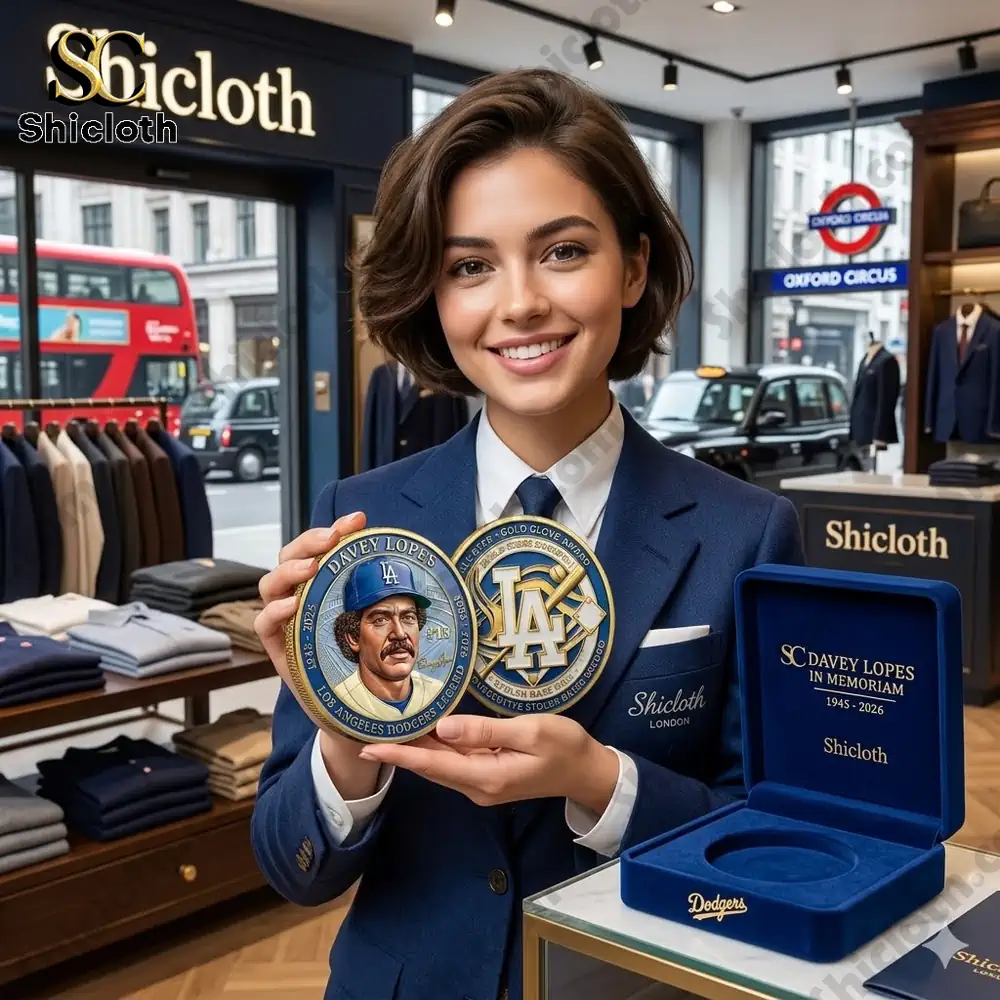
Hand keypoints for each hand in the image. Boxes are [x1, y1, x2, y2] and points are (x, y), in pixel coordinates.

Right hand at [254, 510, 365, 682]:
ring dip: (288, 571)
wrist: (355, 699)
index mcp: (319, 583)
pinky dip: (274, 611)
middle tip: (330, 539)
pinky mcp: (277, 646)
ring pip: (269, 585)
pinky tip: (292, 606)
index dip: (335, 528)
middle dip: (308, 543)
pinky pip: (263, 624)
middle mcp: (297, 596)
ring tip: (311, 568)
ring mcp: (284, 620)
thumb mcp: (373, 617)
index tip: (357, 520)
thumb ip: (379, 593)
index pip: (319, 548)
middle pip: (289, 558)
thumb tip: (405, 564)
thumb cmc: (363, 653)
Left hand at [358, 714, 620, 813]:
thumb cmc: (565, 747)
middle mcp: (477, 786)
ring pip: (439, 765)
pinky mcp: (488, 776)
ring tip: (385, 727)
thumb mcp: (530, 732)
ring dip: (413, 749)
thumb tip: (442, 727)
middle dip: (398, 751)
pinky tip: (423, 730)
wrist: (587, 772)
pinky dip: (434, 748)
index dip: (398, 756)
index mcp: (486, 777)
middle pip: (430, 767)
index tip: (366, 748)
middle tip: (366, 729)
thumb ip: (485, 731)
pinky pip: (453, 762)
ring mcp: (482, 784)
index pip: (432, 765)